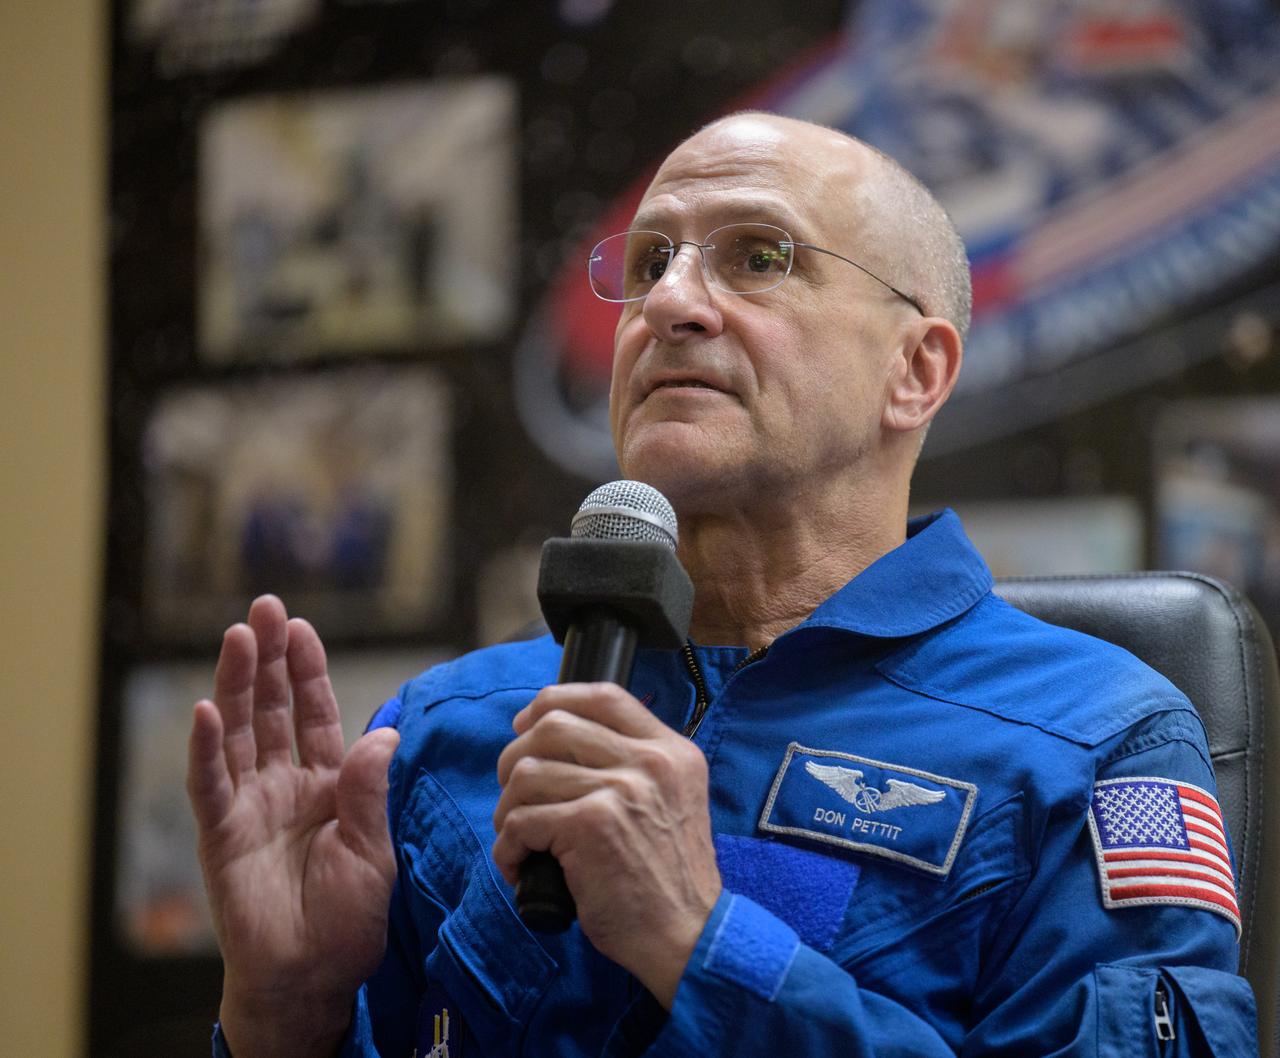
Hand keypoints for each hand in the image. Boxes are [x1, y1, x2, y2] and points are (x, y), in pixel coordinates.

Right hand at [186, 595, 398, 1057]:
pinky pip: (211, 784)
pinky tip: (206, 709)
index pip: (314, 715)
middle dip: (269, 658)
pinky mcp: (222, 834)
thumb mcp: (376, 850)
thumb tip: (383, 733)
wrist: (312, 975)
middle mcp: (284, 785)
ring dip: (237, 684)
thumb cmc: (349, 919)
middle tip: (264, 607)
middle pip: (272, 709)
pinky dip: (206, 747)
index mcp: (326, 785)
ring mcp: (249, 805)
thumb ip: (372, 793)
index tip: (302, 628)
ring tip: (238, 636)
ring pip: (240, 732)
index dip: (307, 672)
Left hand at [491, 683, 720, 1006]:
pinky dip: (508, 848)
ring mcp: (621, 790)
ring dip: (508, 810)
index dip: (554, 701)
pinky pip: (521, 821)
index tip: (526, 724)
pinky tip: (521, 867)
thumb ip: (634, 764)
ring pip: (527, 774)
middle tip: (514, 795)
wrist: (688, 934)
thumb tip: (559, 735)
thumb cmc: (669, 876)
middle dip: (515, 757)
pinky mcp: (590, 826)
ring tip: (520, 840)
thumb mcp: (672, 799)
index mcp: (672, 750)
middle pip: (553, 726)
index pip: (604, 695)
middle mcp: (651, 761)